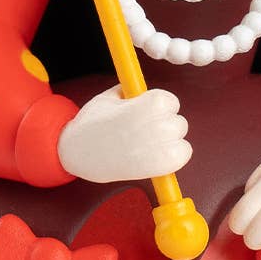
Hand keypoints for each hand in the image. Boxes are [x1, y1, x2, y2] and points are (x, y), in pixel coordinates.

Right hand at [57, 86, 191, 183]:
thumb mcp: (108, 98)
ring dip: (171, 141)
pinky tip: (158, 155)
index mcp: (143, 106)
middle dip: (166, 124)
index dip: (161, 106)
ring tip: (151, 144)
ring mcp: (155, 149)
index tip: (148, 112)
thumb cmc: (92, 125)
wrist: (78, 154)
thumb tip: (144, 91)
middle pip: (179, 122)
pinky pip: (182, 156)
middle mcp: (152, 127)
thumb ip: (131, 92)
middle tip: (148, 130)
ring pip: (182, 139)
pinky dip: (175, 156)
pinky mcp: (156, 168)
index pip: (170, 101)